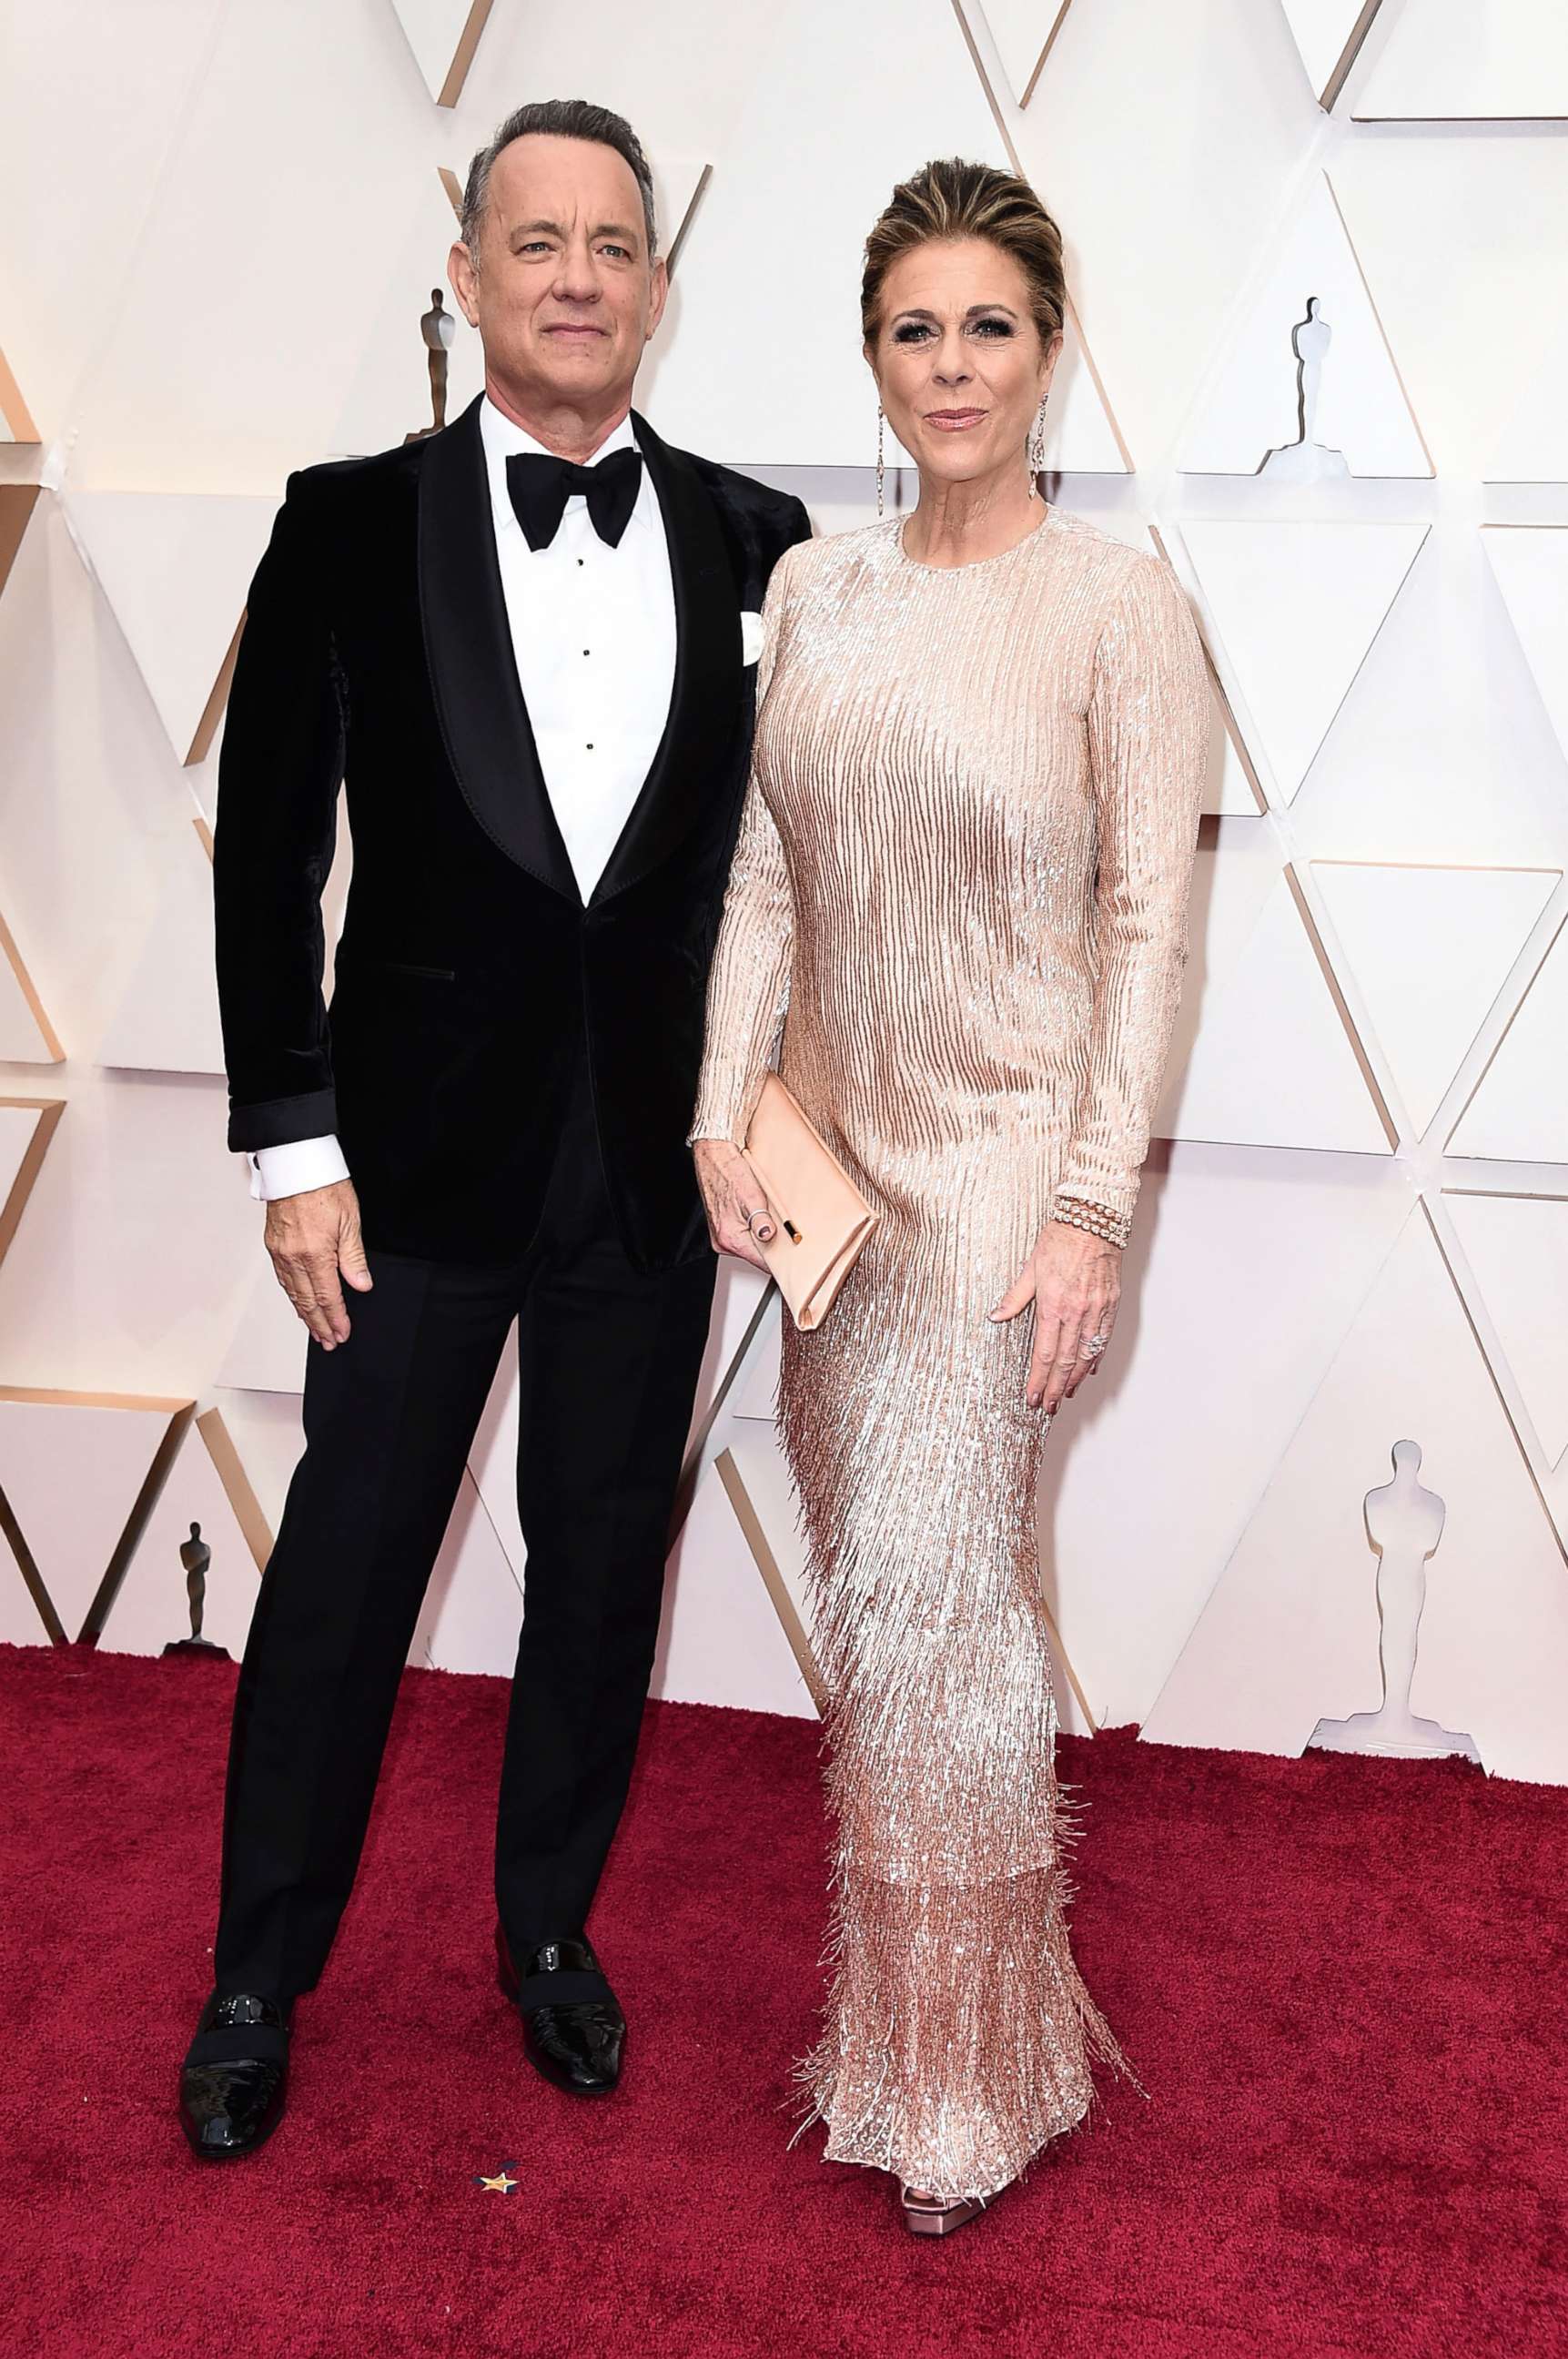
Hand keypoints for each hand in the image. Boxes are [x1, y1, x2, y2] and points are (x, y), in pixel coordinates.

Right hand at [263, 1179, 372, 1348]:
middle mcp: (293, 1257)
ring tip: (316, 1330)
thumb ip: (354, 1259)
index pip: (328, 1296)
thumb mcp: (350, 1222)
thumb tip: (361, 1286)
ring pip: (292, 1293)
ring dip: (305, 1314)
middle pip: (307, 1301)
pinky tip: (299, 1303)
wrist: (296, 1165)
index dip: (337, 1318)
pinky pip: (282, 1279)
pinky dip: (292, 1295)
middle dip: (320, 1324)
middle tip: (329, 1341)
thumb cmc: (324, 1186)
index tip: (343, 1332)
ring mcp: (280, 1252)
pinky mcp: (273, 1245)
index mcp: (315, 1253)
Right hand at [693, 1138, 778, 1271]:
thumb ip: (761, 1220)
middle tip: (788, 1234)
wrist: (714, 1156)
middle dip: (774, 1247)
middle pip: (757, 1255)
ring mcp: (722, 1236)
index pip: (762, 1262)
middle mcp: (723, 1241)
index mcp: (730, 1237)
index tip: (794, 1257)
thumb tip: (769, 1236)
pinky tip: (760, 1215)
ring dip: (765, 1236)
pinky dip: (756, 1229)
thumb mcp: (751, 1195)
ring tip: (771, 1218)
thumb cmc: (729, 1171)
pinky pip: (745, 1235)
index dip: (780, 1260)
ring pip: (752, 1245)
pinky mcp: (724, 1227)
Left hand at [990, 1218, 1120, 1413]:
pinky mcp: (1111, 1305)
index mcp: (1053, 1305)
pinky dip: (1095, 1358)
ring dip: (1076, 1379)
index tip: (1033, 1397)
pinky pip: (1103, 1339)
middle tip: (1050, 1407)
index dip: (1039, 1379)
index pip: (1044, 1354)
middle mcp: (1077, 1312)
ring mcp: (1097, 1310)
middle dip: (1057, 1388)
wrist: (1094, 1220)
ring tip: (1067, 1395)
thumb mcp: (1030, 1268)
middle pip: (1066, 1361)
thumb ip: (1014, 1297)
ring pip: (1087, 1355)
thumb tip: (995, 1316)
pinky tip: (1089, 1370)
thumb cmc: (1060, 1239)